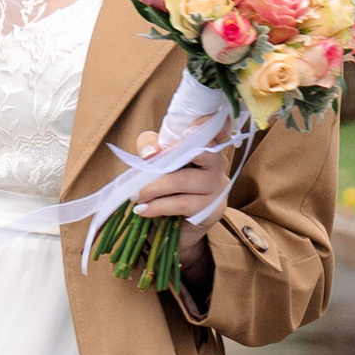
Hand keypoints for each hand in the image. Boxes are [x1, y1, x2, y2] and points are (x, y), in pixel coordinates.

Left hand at [131, 129, 228, 266]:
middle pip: (195, 153)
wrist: (177, 228)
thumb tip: (150, 153)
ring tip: (135, 196)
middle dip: (163, 162)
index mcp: (206, 145)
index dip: (203, 126)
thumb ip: (151, 148)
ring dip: (154, 189)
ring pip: (183, 181)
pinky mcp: (213, 210)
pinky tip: (143, 210)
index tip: (189, 131)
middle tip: (139, 174)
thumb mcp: (156, 163)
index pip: (210, 129)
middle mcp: (218, 163)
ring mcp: (218, 187)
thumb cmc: (167, 189)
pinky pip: (183, 205)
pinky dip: (158, 207)